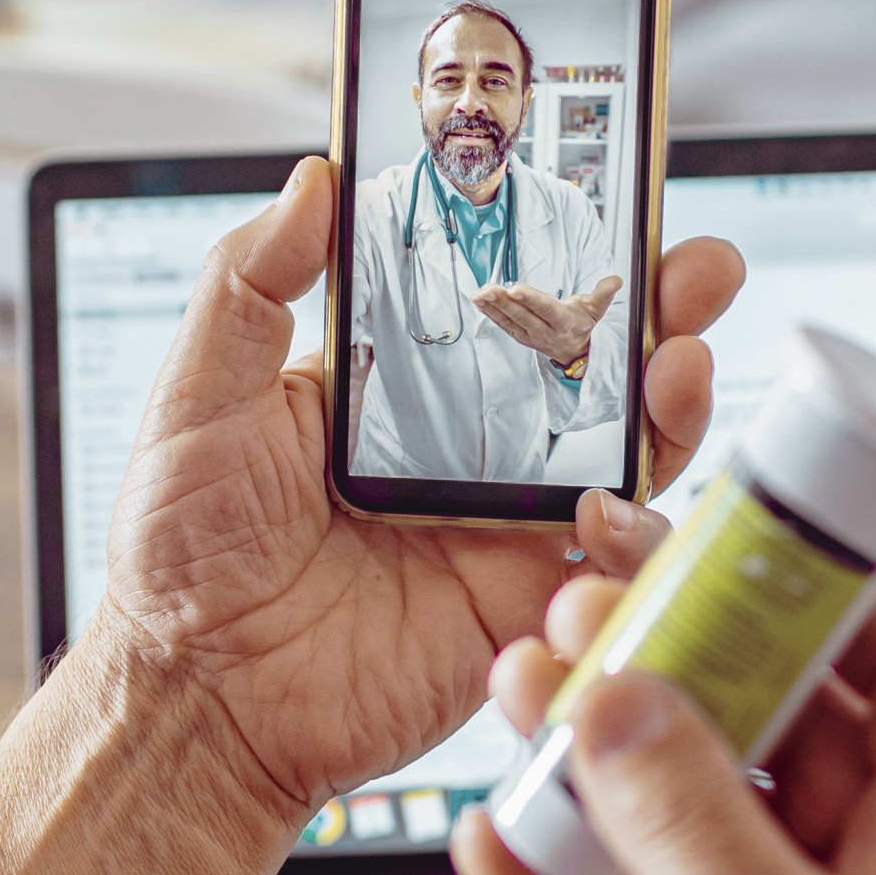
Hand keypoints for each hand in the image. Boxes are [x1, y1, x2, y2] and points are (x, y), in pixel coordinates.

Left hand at [92, 158, 741, 838]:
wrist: (196, 696)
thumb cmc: (181, 553)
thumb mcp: (200, 394)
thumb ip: (250, 283)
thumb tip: (310, 178)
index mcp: (402, 382)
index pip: (504, 293)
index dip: (570, 245)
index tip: (615, 195)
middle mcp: (470, 445)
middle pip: (592, 362)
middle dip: (660, 307)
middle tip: (695, 267)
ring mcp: (505, 524)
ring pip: (625, 454)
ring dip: (672, 403)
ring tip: (679, 363)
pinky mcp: (521, 606)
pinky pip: (607, 568)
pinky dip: (635, 533)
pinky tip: (615, 503)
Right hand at [454, 585, 875, 874]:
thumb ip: (694, 820)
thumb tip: (621, 703)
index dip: (825, 583)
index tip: (727, 536)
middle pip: (781, 719)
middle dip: (678, 661)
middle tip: (581, 608)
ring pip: (696, 810)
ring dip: (606, 760)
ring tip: (517, 704)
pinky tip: (501, 845)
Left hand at [471, 272, 620, 364]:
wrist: (574, 352)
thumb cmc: (582, 325)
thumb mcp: (596, 309)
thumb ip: (604, 293)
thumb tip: (616, 280)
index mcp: (564, 322)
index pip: (545, 309)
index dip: (530, 299)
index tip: (515, 288)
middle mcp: (545, 331)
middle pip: (522, 315)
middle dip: (504, 302)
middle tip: (489, 288)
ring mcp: (530, 335)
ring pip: (509, 320)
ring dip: (492, 307)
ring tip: (479, 293)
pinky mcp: (519, 336)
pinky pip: (502, 324)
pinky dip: (489, 313)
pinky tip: (479, 301)